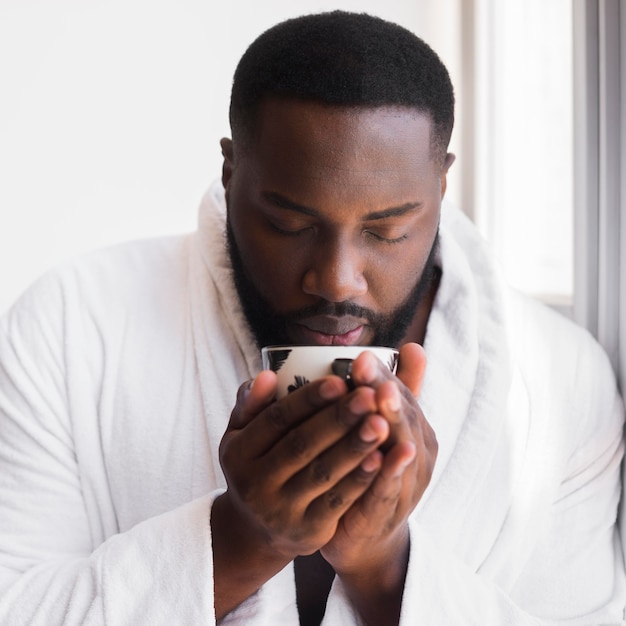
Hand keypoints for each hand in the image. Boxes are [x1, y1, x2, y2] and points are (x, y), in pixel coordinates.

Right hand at [217, 369, 391, 560]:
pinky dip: (360, 479)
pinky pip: (338, 501)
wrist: (256, 532)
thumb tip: (268, 374)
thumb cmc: (255, 466)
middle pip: (301, 445)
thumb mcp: (240, 435)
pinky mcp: (308, 531)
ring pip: (323, 472)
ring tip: (382, 422)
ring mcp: (281, 510)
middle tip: (369, 396)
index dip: (308, 400)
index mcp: (237, 452)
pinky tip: (381, 458)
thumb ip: (252, 403)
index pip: (275, 419)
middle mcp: (254, 483)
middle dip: (338, 419)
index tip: (339, 380)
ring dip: (355, 447)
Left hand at [321, 343, 436, 579]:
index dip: (381, 375)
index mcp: (414, 426)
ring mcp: (408, 482)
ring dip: (391, 425)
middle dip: (385, 392)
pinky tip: (383, 455)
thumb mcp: (385, 426)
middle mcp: (417, 450)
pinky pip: (390, 490)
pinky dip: (388, 472)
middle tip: (366, 371)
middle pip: (403, 418)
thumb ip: (396, 388)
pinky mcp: (390, 511)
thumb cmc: (372, 468)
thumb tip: (413, 345)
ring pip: (401, 449)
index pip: (401, 394)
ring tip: (379, 402)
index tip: (361, 356)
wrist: (366, 533)